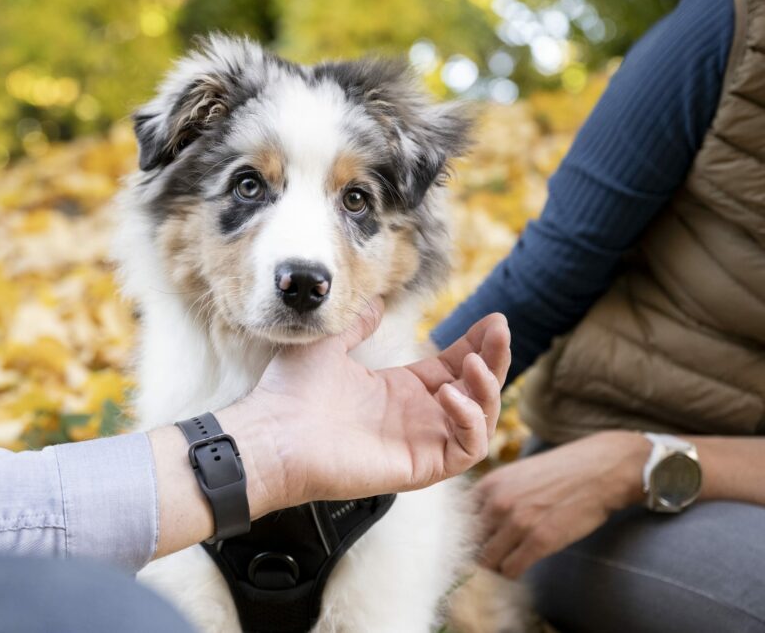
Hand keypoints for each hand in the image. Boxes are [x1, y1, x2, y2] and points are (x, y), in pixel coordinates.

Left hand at [221, 301, 510, 515]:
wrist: (271, 432)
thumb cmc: (290, 393)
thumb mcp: (330, 345)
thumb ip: (358, 325)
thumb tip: (376, 302)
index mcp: (397, 392)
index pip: (452, 368)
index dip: (476, 344)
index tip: (493, 319)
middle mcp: (413, 418)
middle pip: (474, 391)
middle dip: (494, 359)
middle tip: (499, 329)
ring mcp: (418, 444)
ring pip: (479, 421)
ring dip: (488, 389)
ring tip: (476, 363)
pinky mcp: (418, 467)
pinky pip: (466, 449)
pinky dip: (470, 421)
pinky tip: (451, 395)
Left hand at [475, 430, 649, 577]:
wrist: (600, 470)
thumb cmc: (559, 473)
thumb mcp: (516, 475)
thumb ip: (494, 495)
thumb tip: (475, 523)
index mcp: (489, 485)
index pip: (458, 520)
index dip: (464, 534)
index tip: (475, 542)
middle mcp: (497, 502)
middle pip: (470, 543)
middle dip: (480, 552)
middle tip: (493, 556)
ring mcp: (517, 522)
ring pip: (487, 560)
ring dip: (496, 565)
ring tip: (509, 560)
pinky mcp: (540, 540)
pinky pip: (510, 570)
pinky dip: (513, 573)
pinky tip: (523, 565)